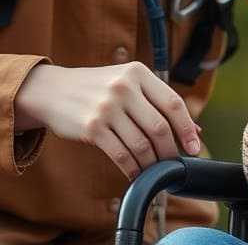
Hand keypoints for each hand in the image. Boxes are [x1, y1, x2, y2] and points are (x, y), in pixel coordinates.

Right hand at [13, 62, 201, 179]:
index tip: (195, 147)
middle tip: (173, 164)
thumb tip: (195, 130)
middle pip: (159, 127)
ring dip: (152, 163)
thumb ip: (158, 102)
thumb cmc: (96, 88)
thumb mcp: (127, 83)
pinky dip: (133, 169)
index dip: (188, 128)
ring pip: (141, 145)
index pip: (173, 103)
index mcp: (138, 73)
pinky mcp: (92, 127)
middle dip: (170, 151)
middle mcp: (124, 87)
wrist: (51, 90)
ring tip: (154, 170)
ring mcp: (107, 107)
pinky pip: (121, 155)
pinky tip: (136, 174)